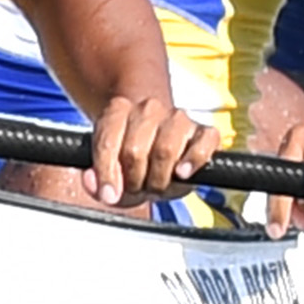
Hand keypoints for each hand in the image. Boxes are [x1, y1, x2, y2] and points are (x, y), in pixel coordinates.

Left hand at [84, 93, 217, 209]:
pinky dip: (193, 160)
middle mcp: (148, 108)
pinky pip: (203, 144)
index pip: (107, 142)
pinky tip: (182, 173)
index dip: (107, 173)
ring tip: (156, 185)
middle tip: (137, 188)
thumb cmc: (131, 161)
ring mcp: (178, 118)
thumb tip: (105, 191)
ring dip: (158, 179)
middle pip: (134, 151)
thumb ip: (98, 183)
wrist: (158, 144)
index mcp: (118, 110)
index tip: (110, 194)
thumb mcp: (108, 172)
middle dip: (134, 180)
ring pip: (165, 150)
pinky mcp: (205, 132)